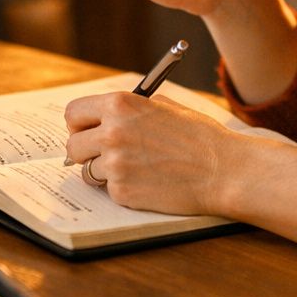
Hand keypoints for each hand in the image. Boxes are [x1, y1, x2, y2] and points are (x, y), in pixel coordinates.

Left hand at [63, 92, 241, 214]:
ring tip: (131, 169)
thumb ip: (131, 108)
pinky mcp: (122, 191)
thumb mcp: (164, 106)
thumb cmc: (199, 137)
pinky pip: (108, 190)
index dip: (79, 124)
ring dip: (103, 172)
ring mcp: (115, 164)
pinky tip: (146, 182)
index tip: (85, 131)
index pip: (73, 113)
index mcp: (120, 105)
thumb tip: (106, 116)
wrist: (223, 170)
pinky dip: (123, 188)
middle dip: (85, 151)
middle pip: (73, 145)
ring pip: (87, 171)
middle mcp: (111, 132)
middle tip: (102, 155)